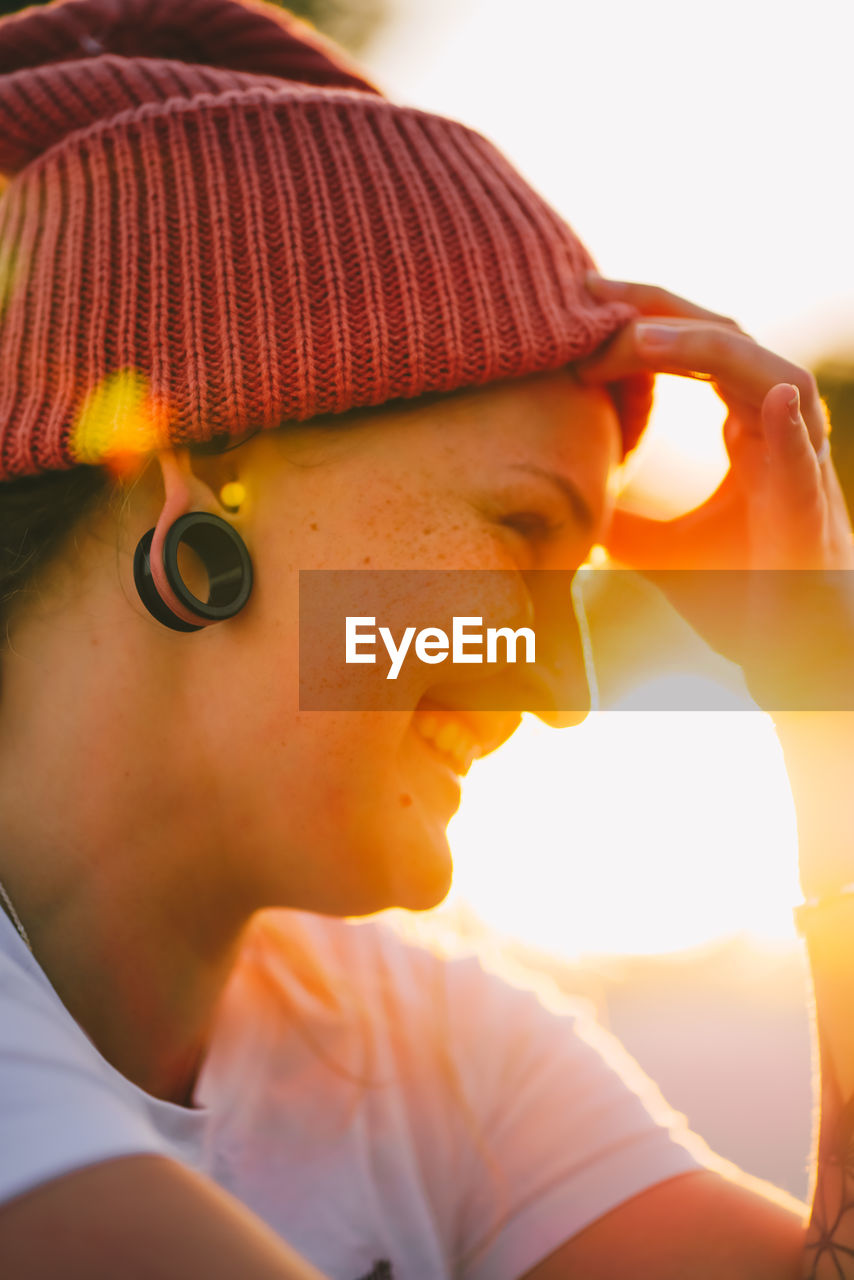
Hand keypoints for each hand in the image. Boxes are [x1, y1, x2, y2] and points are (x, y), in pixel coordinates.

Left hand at [578, 276, 853, 709]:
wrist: (790, 658)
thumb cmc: (738, 595)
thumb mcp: (654, 547)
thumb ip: (618, 512)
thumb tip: (561, 496)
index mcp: (747, 427)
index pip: (696, 347)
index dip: (640, 319)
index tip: (576, 308)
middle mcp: (778, 429)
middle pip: (723, 337)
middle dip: (656, 308)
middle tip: (585, 290)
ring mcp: (799, 462)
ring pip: (765, 373)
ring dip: (700, 348)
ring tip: (633, 333)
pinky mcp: (811, 510)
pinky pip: (803, 455)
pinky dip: (786, 425)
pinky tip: (766, 398)